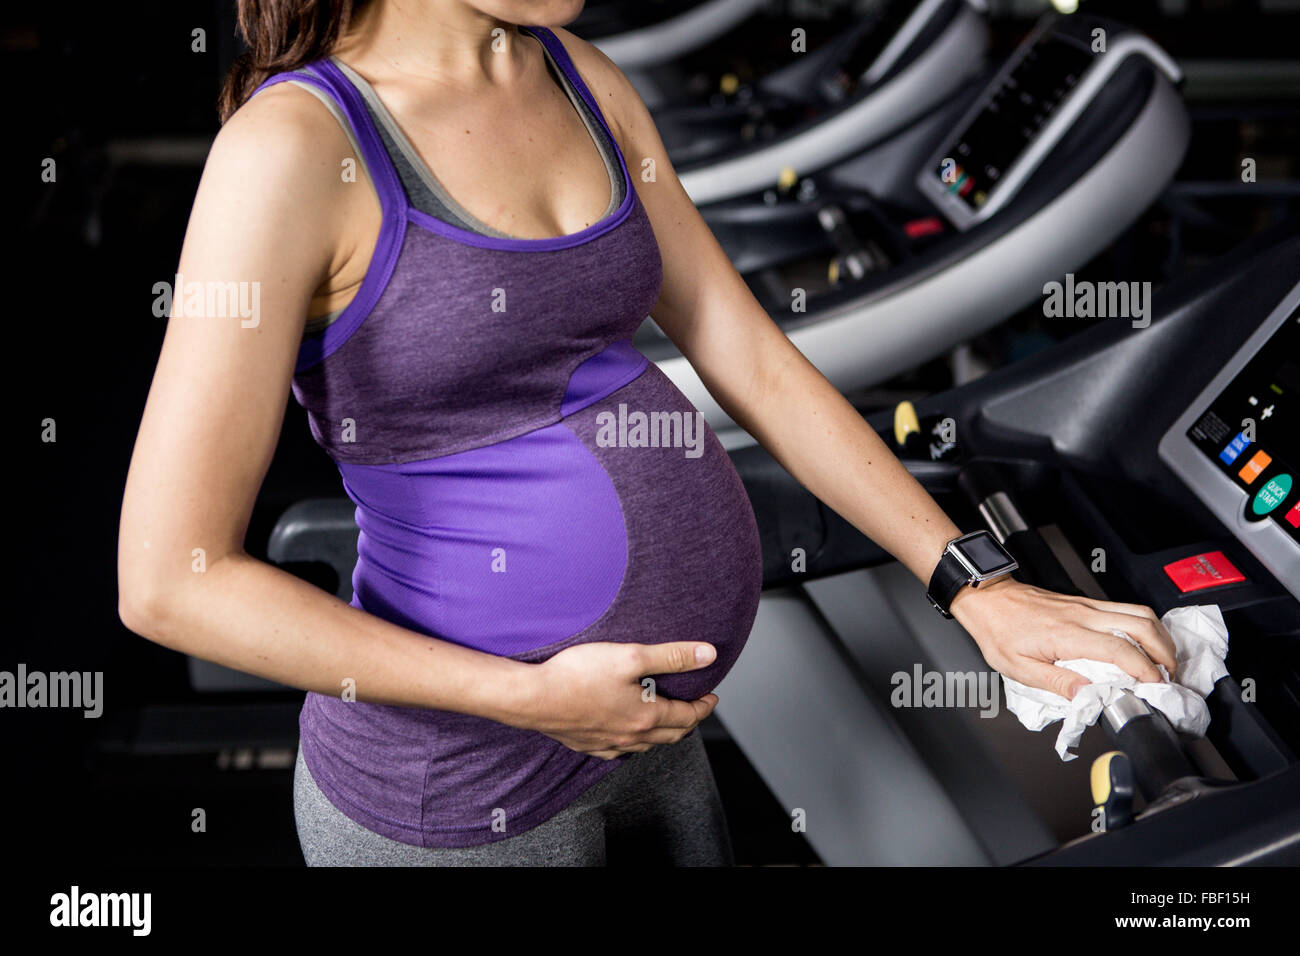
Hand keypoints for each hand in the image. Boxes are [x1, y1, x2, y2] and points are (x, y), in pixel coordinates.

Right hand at [523, 641, 720, 759]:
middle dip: (687, 721)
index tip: (711, 696)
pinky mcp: (587, 745)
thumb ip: (671, 657)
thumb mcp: (631, 656)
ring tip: (665, 718)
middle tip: (694, 708)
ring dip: (662, 733)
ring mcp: (607, 744)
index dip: (703, 706)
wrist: (533, 698)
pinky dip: (633, 742)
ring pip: (646, 745)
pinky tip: (626, 733)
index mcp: (645, 717)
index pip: (687, 716)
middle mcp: (630, 736)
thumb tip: (708, 655)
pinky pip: (619, 750)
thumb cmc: (578, 675)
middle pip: (670, 735)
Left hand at [950, 578, 1177, 699]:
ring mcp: (1087, 606)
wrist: (988, 598)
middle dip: (1165, 652)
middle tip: (1169, 677)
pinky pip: (1125, 609)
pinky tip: (1144, 642)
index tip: (1155, 687)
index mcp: (1067, 634)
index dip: (1145, 669)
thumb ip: (1056, 683)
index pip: (1120, 649)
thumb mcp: (1018, 668)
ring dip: (1160, 637)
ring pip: (1139, 612)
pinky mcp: (1086, 602)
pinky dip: (1145, 626)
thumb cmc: (999, 631)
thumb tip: (1087, 697)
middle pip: (1141, 625)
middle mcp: (1083, 615)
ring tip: (1164, 662)